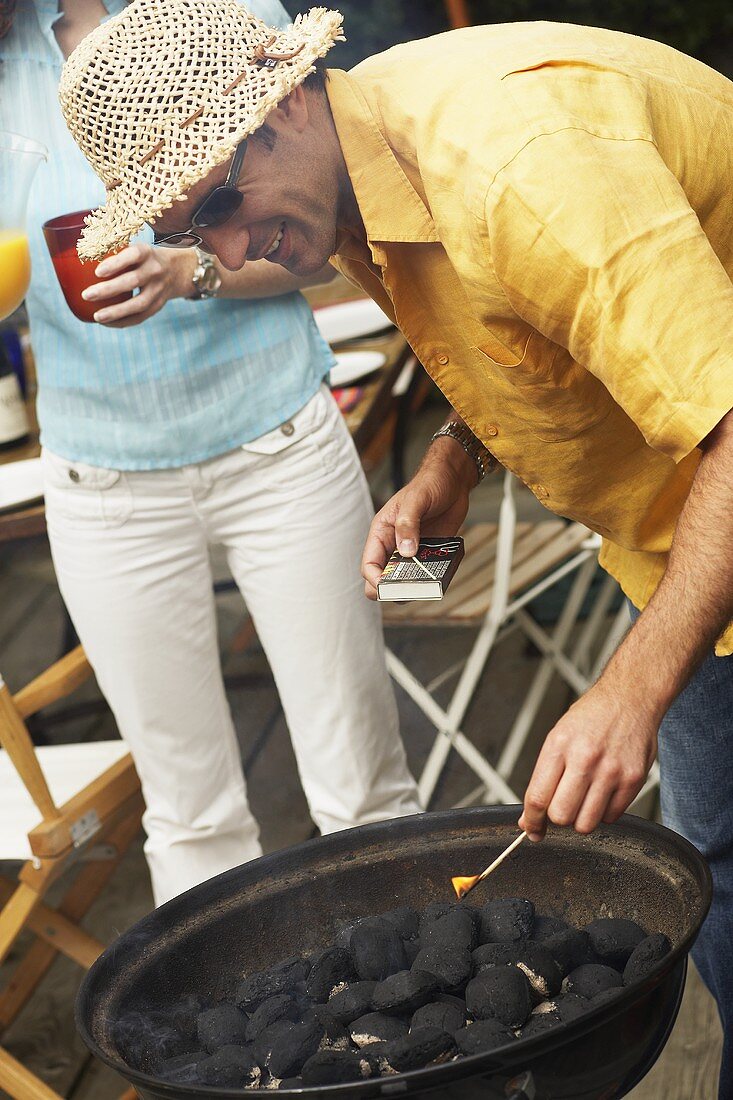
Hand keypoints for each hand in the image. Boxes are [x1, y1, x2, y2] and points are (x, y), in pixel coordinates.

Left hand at [81, 243, 196, 326]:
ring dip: (116, 312)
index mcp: (146, 252)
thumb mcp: (134, 248)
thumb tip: (71, 256)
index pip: (133, 255)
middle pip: (133, 281)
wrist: (177, 270)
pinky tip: (107, 323)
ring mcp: (159, 290)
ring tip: (97, 317)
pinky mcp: (158, 305)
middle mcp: (155, 270)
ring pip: (138, 304)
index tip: (97, 272)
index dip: (116, 263)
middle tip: (86, 295)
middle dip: (109, 290)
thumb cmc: (142, 258)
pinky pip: (140, 317)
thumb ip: (112, 251)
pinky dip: (123, 322)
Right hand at [361, 439, 475, 599]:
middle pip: (382, 578)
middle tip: (408, 588)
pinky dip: (430, 579)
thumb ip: (408, 525)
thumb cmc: (429, 483)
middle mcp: (393, 545)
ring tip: (426, 583)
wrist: (453, 480)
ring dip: (413, 585)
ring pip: (403, 580)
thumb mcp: (416, 501)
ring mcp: (410, 551)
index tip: (388, 587)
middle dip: (392, 588)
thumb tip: (405, 552)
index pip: (369, 565)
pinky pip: (425, 573)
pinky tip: (439, 576)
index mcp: (381, 532)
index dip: (375, 580)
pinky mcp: (428, 553)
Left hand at [518, 675, 658, 840]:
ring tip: (584, 800)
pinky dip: (604, 813)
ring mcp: (611, 771)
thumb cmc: (591, 717)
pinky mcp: (633, 779)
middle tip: (562, 806)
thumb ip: (543, 778)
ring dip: (581, 819)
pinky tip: (603, 793)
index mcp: (559, 746)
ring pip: (586, 823)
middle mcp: (585, 759)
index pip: (537, 797)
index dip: (532, 821)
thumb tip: (530, 818)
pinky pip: (612, 817)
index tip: (532, 829)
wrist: (629, 698)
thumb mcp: (558, 737)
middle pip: (561, 815)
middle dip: (557, 818)